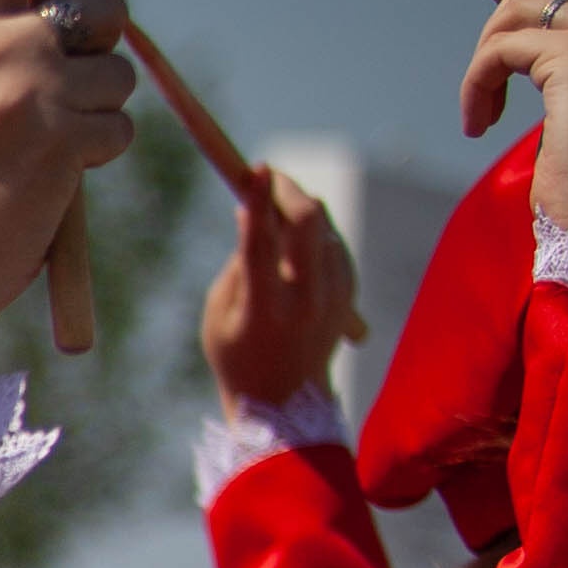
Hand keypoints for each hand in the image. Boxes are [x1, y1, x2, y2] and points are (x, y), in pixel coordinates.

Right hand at [0, 0, 138, 363]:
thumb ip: (8, 40)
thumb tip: (87, 3)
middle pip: (100, 4)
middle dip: (103, 45)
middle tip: (62, 97)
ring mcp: (25, 88)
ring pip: (118, 72)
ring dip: (100, 111)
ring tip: (43, 151)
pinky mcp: (61, 135)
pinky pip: (120, 125)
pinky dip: (100, 155)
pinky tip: (52, 180)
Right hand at [200, 165, 357, 413]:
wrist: (288, 401)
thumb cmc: (237, 355)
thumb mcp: (218, 313)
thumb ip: (237, 263)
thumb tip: (250, 214)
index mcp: (265, 308)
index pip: (261, 243)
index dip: (258, 201)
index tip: (257, 167)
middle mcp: (306, 298)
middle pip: (308, 223)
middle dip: (289, 190)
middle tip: (271, 176)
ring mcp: (335, 295)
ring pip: (323, 228)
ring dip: (299, 212)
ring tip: (275, 216)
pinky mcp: (350, 292)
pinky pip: (333, 244)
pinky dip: (313, 233)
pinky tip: (296, 244)